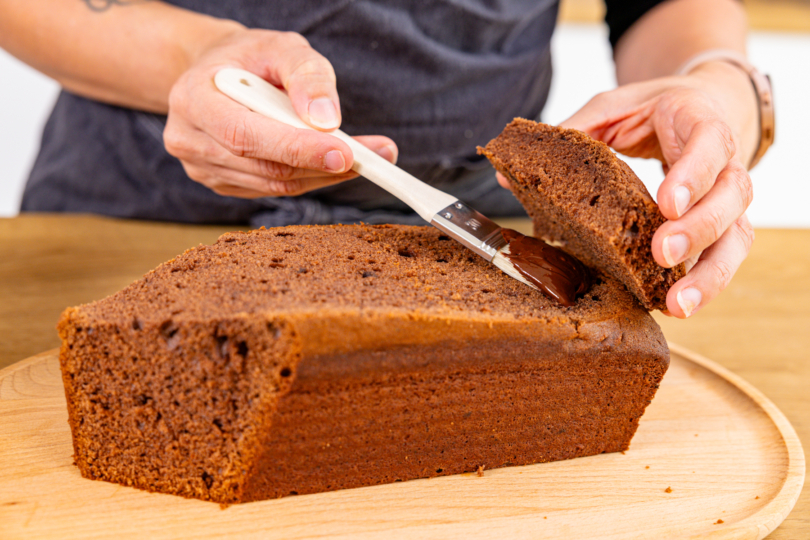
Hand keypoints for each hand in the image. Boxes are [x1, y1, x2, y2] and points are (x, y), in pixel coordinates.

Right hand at [163, 29, 397, 197]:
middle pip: (265, 166)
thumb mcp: (281, 47)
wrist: (219, 72)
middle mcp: (189, 139)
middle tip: (375, 156)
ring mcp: (202, 168)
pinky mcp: (222, 184)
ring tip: (364, 157)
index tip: (344, 153)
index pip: (245, 136)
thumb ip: (306, 75)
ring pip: (275, 183)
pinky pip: (274, 188)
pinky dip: (310, 177)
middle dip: (323, 164)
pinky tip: (331, 162)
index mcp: (194, 99)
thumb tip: (328, 121)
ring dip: (324, 174)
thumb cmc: (252, 57)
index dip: (296, 149)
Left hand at [498, 65, 756, 317]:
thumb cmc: (654, 110)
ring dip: (710, 274)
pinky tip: (677, 306)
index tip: (666, 204)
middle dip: (699, 229)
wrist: (703, 108)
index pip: (708, 144)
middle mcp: (726, 161)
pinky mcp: (723, 225)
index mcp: (699, 121)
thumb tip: (511, 175)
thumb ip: (571, 134)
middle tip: (663, 255)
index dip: (691, 175)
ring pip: (736, 235)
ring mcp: (728, 197)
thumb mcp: (612, 108)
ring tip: (677, 304)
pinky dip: (705, 283)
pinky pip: (725, 256)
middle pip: (732, 196)